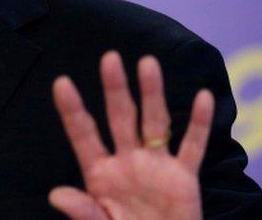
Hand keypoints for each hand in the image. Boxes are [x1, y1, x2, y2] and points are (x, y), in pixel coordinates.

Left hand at [49, 51, 213, 219]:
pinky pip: (193, 147)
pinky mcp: (184, 178)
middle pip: (120, 117)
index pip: (83, 135)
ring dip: (152, 93)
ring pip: (154, 122)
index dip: (72, 111)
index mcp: (100, 173)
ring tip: (148, 63)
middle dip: (115, 89)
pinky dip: (199, 124)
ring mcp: (156, 166)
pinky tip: (205, 97)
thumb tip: (56, 195)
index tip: (61, 82)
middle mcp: (127, 161)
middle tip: (110, 58)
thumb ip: (82, 211)